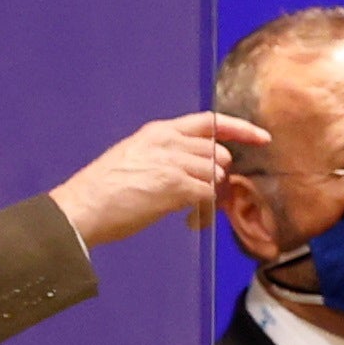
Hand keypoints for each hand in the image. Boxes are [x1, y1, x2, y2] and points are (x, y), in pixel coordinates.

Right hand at [50, 114, 266, 246]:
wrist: (81, 209)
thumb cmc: (102, 192)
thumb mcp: (134, 158)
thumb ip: (166, 157)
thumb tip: (195, 171)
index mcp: (159, 132)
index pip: (210, 122)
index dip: (240, 129)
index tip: (262, 138)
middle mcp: (169, 141)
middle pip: (219, 154)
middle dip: (218, 179)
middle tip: (203, 201)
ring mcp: (174, 162)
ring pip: (216, 176)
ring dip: (210, 199)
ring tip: (190, 214)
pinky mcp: (175, 185)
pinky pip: (209, 196)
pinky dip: (205, 213)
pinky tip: (189, 222)